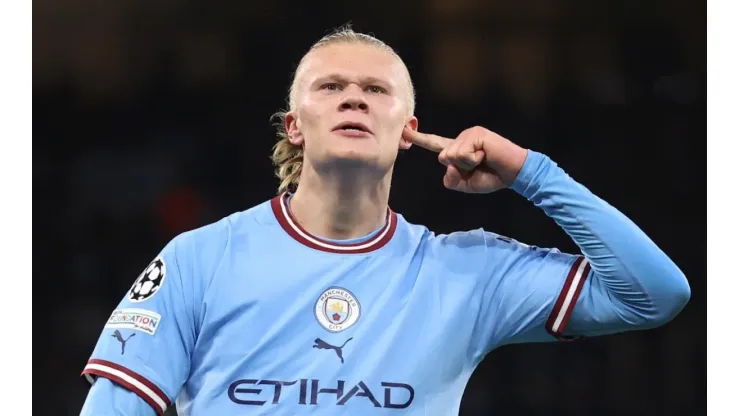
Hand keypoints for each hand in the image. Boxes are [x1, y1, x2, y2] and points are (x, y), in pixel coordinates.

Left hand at [402, 126, 527, 192]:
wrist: (514, 173)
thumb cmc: (492, 177)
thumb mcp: (466, 184)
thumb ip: (452, 179)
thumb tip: (447, 162)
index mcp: (457, 150)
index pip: (434, 144)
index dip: (419, 138)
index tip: (404, 131)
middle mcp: (460, 140)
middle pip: (442, 157)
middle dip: (459, 169)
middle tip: (479, 166)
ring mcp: (468, 134)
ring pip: (450, 155)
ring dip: (467, 165)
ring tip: (483, 161)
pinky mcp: (476, 134)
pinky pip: (462, 153)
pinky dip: (473, 160)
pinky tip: (486, 156)